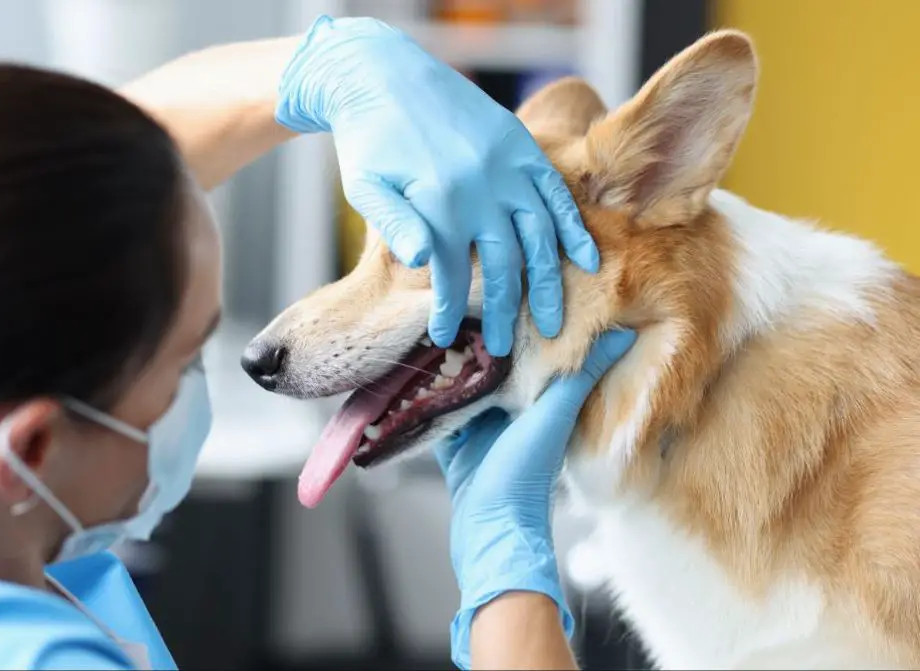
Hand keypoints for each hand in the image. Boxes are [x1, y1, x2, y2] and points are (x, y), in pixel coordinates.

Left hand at [275, 15, 598, 356]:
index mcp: (438, 200)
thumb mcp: (365, 185)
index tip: (443, 338)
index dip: (447, 310)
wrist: (384, 75)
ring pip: (538, 236)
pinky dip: (574, 229)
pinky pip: (556, 194)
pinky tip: (587, 262)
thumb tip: (421, 263)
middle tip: (507, 351)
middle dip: (503, 312)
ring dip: (547, 283)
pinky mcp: (523, 147)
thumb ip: (395, 224)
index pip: (449, 273)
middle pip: (502, 264)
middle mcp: (480, 185)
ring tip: (551, 324)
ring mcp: (507, 165)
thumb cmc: (368, 140)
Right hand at [434, 328, 635, 668]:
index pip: (529, 351)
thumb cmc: (525, 474)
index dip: (519, 324)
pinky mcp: (450, 441)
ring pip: (460, 382)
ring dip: (450, 362)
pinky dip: (428, 392)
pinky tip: (415, 368)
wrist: (488, 528)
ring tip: (435, 326)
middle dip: (478, 339)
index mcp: (538, 400)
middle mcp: (509, 410)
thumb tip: (626, 333)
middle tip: (460, 303)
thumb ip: (583, 375)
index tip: (506, 291)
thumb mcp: (555, 416)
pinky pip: (436, 408)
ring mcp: (477, 425)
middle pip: (491, 364)